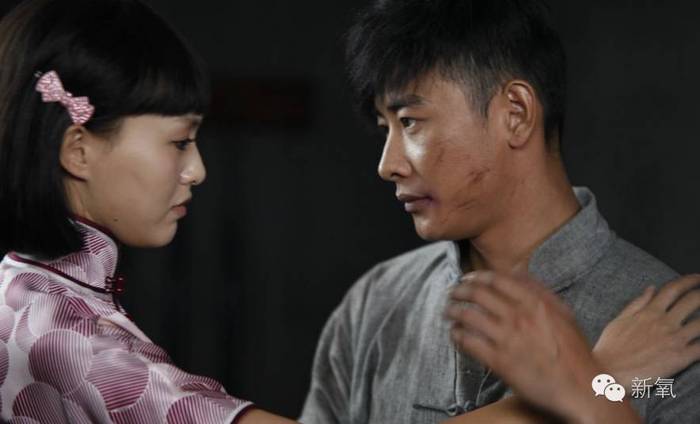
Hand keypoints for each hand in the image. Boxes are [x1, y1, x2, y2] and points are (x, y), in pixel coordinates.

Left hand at [446, 272, 637, 423]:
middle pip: (478, 294)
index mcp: (535, 302)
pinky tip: (455, 335)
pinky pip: (468, 342)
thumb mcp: (562, 314)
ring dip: (453, 312)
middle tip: (452, 294)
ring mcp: (507, 339)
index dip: (476, 277)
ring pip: (468, 316)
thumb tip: (517, 272)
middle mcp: (519, 317)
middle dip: (459, 291)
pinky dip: (457, 336)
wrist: (581, 388)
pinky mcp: (499, 361)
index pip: (496, 280)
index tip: (466, 279)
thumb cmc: (573, 352)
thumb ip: (539, 291)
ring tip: (448, 313)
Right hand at [593, 274, 699, 389]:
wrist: (609, 372)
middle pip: (692, 301)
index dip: (689, 281)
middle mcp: (664, 322)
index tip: (697, 278)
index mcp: (649, 312)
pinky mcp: (680, 358)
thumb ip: (637, 303)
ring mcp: (674, 340)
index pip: (673, 289)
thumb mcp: (619, 320)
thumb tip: (652, 288)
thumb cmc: (610, 348)